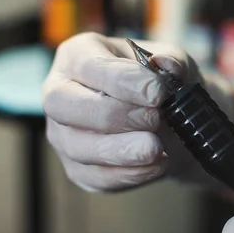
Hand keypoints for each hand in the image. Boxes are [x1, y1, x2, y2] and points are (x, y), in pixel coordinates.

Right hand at [43, 33, 231, 191]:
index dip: (123, 81)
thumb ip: (173, 61)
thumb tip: (166, 65)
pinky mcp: (78, 169)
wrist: (169, 124)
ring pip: (77, 147)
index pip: (89, 66)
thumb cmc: (160, 86)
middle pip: (63, 104)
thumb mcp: (174, 64)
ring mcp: (63, 134)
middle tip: (154, 119)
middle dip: (114, 115)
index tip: (158, 93)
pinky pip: (94, 177)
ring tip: (157, 148)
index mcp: (78, 56)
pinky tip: (157, 165)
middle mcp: (59, 93)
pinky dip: (129, 174)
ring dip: (122, 150)